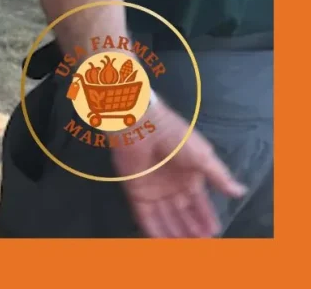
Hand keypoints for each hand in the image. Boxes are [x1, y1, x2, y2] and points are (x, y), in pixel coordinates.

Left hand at [110, 98, 246, 236]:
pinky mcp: (136, 192)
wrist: (144, 127)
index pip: (199, 203)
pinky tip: (162, 242)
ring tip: (184, 248)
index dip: (205, 217)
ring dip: (174, 232)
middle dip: (191, 229)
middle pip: (182, 213)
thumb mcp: (204, 157)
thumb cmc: (175, 139)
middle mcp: (171, 186)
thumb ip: (219, 177)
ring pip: (165, 217)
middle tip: (200, 245)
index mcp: (188, 177)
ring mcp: (153, 190)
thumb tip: (241, 192)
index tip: (213, 233)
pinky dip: (153, 229)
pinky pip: (145, 215)